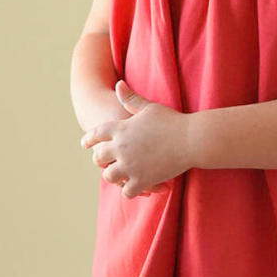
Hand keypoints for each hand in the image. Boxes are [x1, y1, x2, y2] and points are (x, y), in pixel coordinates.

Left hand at [81, 81, 190, 198]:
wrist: (191, 139)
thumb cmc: (173, 121)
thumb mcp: (150, 108)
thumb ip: (131, 99)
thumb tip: (118, 84)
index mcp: (121, 128)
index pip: (96, 134)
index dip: (89, 139)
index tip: (85, 144)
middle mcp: (121, 148)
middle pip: (99, 157)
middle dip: (100, 160)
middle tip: (104, 163)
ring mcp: (130, 165)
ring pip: (109, 176)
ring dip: (114, 176)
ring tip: (119, 176)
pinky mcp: (142, 180)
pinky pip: (127, 191)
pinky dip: (130, 190)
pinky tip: (135, 187)